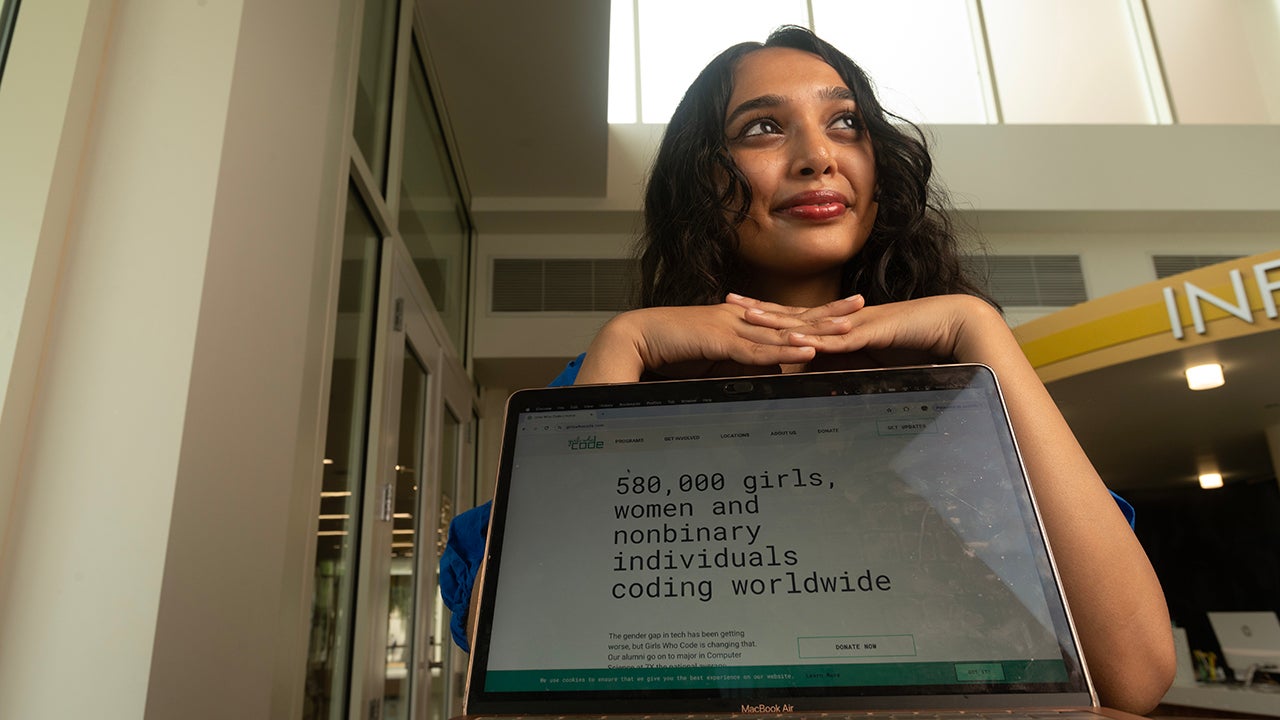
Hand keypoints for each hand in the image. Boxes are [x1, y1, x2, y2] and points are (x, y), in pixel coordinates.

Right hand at [576, 302, 846, 382]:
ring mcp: (732, 326)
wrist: (637, 338)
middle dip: (828, 312)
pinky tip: (809, 349)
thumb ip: (737, 363)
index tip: (841, 312)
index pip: (784, 317)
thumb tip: (763, 372)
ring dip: (817, 328)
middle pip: (793, 316)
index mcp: (738, 319)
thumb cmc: (669, 349)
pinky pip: (759, 348)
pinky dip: (785, 349)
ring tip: (849, 326)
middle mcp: (740, 317)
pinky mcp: (721, 340)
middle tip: (862, 304)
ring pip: (783, 329)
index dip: (814, 315)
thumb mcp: (712, 358)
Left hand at [729, 293, 1006, 366]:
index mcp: (842, 324)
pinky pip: (836, 336)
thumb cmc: (918, 342)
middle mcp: (843, 319)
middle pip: (794, 313)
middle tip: (727, 301)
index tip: (741, 309)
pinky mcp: (870, 332)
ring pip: (808, 321)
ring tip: (747, 316)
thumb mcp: (875, 357)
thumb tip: (829, 379)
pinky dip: (813, 337)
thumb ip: (851, 365)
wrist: (951, 325)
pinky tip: (791, 337)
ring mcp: (855, 323)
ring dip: (777, 319)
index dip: (770, 314)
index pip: (799, 318)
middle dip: (760, 308)